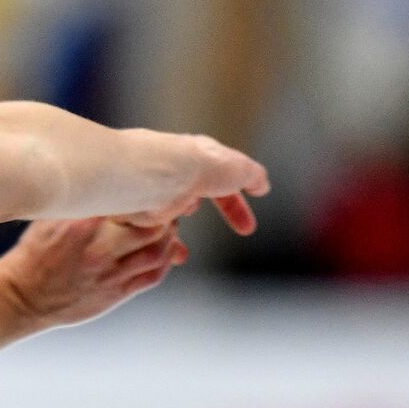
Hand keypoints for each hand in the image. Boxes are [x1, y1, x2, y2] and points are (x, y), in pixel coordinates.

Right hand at [0, 212, 194, 329]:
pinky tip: (163, 253)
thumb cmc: (36, 254)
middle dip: (166, 216)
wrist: (21, 295)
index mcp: (82, 222)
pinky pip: (152, 276)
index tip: (153, 190)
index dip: (150, 194)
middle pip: (153, 226)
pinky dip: (165, 261)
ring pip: (158, 251)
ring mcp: (108, 273)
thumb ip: (85, 204)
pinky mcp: (114, 293)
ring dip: (169, 239)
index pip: (131, 201)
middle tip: (165, 210)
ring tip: (165, 231)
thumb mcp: (51, 217)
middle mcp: (98, 248)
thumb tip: (119, 193)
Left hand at [124, 130, 270, 235]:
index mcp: (203, 157)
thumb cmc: (199, 169)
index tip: (250, 222)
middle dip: (225, 209)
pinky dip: (169, 240)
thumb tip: (263, 185)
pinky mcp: (145, 207)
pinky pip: (160, 226)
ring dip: (189, 220)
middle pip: (205, 192)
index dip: (238, 202)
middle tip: (243, 230)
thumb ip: (252, 176)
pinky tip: (175, 250)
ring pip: (181, 209)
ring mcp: (163, 188)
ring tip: (190, 227)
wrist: (156, 179)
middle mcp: (182, 171)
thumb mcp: (238, 169)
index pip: (226, 178)